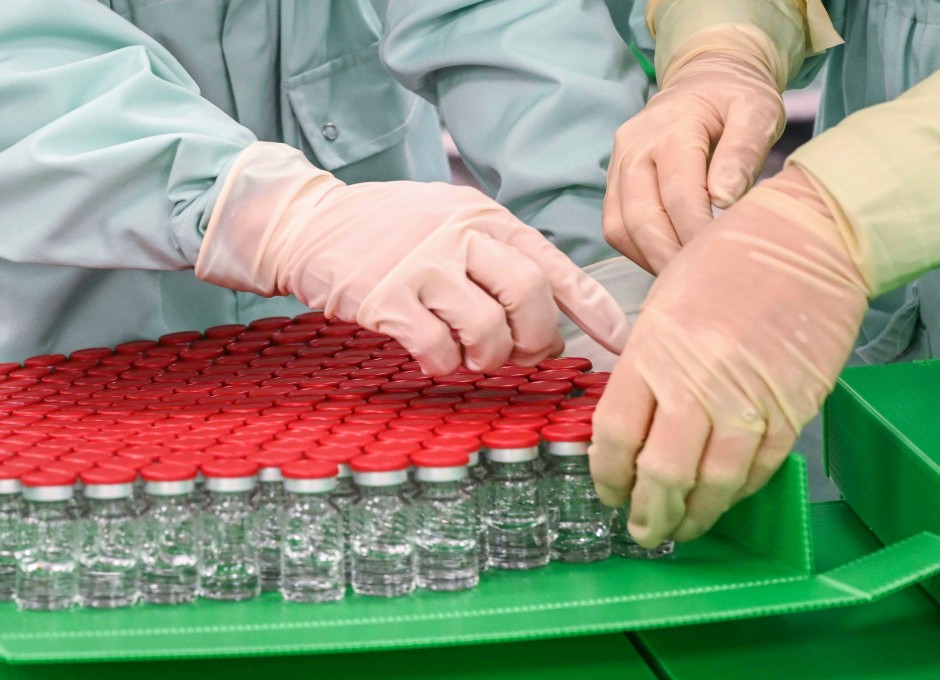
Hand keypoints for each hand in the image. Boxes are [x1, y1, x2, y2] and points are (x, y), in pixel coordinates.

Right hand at [196, 142, 630, 374]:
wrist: (309, 223)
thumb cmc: (390, 231)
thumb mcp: (452, 222)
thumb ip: (498, 259)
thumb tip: (551, 319)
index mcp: (486, 217)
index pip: (556, 263)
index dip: (596, 308)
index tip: (623, 342)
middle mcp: (461, 234)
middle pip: (531, 295)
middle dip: (538, 339)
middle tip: (523, 354)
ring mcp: (423, 264)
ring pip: (488, 329)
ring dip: (488, 357)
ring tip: (470, 355)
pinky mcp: (386, 297)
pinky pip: (437, 349)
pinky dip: (443, 364)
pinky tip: (431, 356)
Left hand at [590, 165, 866, 545]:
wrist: (807, 241)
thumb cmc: (726, 261)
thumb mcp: (663, 306)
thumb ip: (646, 369)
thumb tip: (634, 427)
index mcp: (653, 355)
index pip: (614, 437)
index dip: (606, 475)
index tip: (608, 490)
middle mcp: (696, 386)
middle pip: (660, 474)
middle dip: (646, 514)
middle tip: (642, 530)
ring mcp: (748, 403)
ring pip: (713, 485)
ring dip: (693, 517)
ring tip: (681, 528)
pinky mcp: (792, 411)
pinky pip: (759, 470)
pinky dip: (737, 493)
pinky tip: (723, 498)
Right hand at [603, 51, 784, 273]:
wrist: (703, 79)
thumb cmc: (736, 98)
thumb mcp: (757, 110)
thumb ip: (743, 151)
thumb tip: (724, 199)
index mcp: (670, 128)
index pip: (679, 194)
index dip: (696, 234)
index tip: (720, 262)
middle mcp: (634, 147)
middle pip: (640, 217)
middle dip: (668, 257)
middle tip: (700, 285)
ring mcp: (617, 165)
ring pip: (619, 227)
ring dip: (649, 259)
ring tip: (683, 279)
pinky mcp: (614, 182)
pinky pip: (615, 226)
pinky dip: (639, 251)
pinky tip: (668, 261)